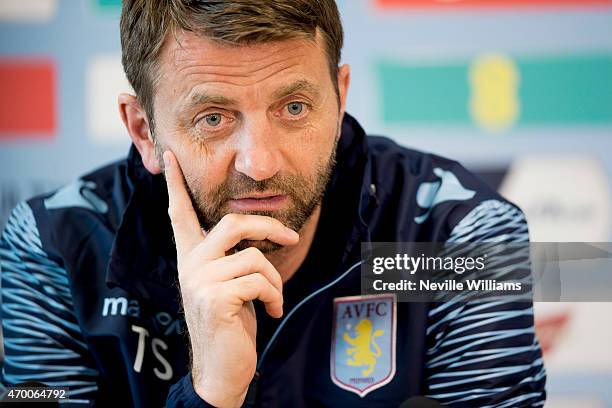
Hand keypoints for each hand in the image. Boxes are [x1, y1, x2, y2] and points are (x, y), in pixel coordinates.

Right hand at [163, 151, 298, 406]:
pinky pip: (260, 280)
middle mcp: (190, 264)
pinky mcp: (214, 297)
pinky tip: (270, 312)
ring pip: (255, 257)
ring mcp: (199, 280)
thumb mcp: (229, 284)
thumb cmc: (231, 322)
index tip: (171, 155)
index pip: (179, 214)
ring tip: (273, 299)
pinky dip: (275, 296)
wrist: (222, 368)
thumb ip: (233, 257)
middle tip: (291, 234)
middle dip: (270, 227)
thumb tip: (263, 233)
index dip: (177, 184)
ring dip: (275, 280)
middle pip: (234, 223)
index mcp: (191, 257)